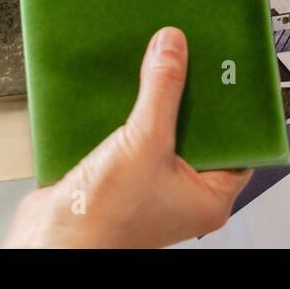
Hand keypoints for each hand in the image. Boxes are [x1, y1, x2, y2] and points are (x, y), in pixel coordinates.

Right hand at [6, 27, 251, 247]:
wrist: (50, 240)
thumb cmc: (104, 223)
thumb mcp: (145, 143)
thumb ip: (162, 91)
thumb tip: (173, 48)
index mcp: (209, 196)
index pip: (239, 143)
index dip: (236, 107)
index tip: (231, 71)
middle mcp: (183, 191)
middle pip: (198, 129)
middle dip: (190, 95)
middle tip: (192, 58)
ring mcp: (151, 181)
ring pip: (162, 128)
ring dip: (155, 100)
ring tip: (157, 64)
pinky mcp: (121, 172)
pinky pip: (132, 132)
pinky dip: (127, 110)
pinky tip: (124, 87)